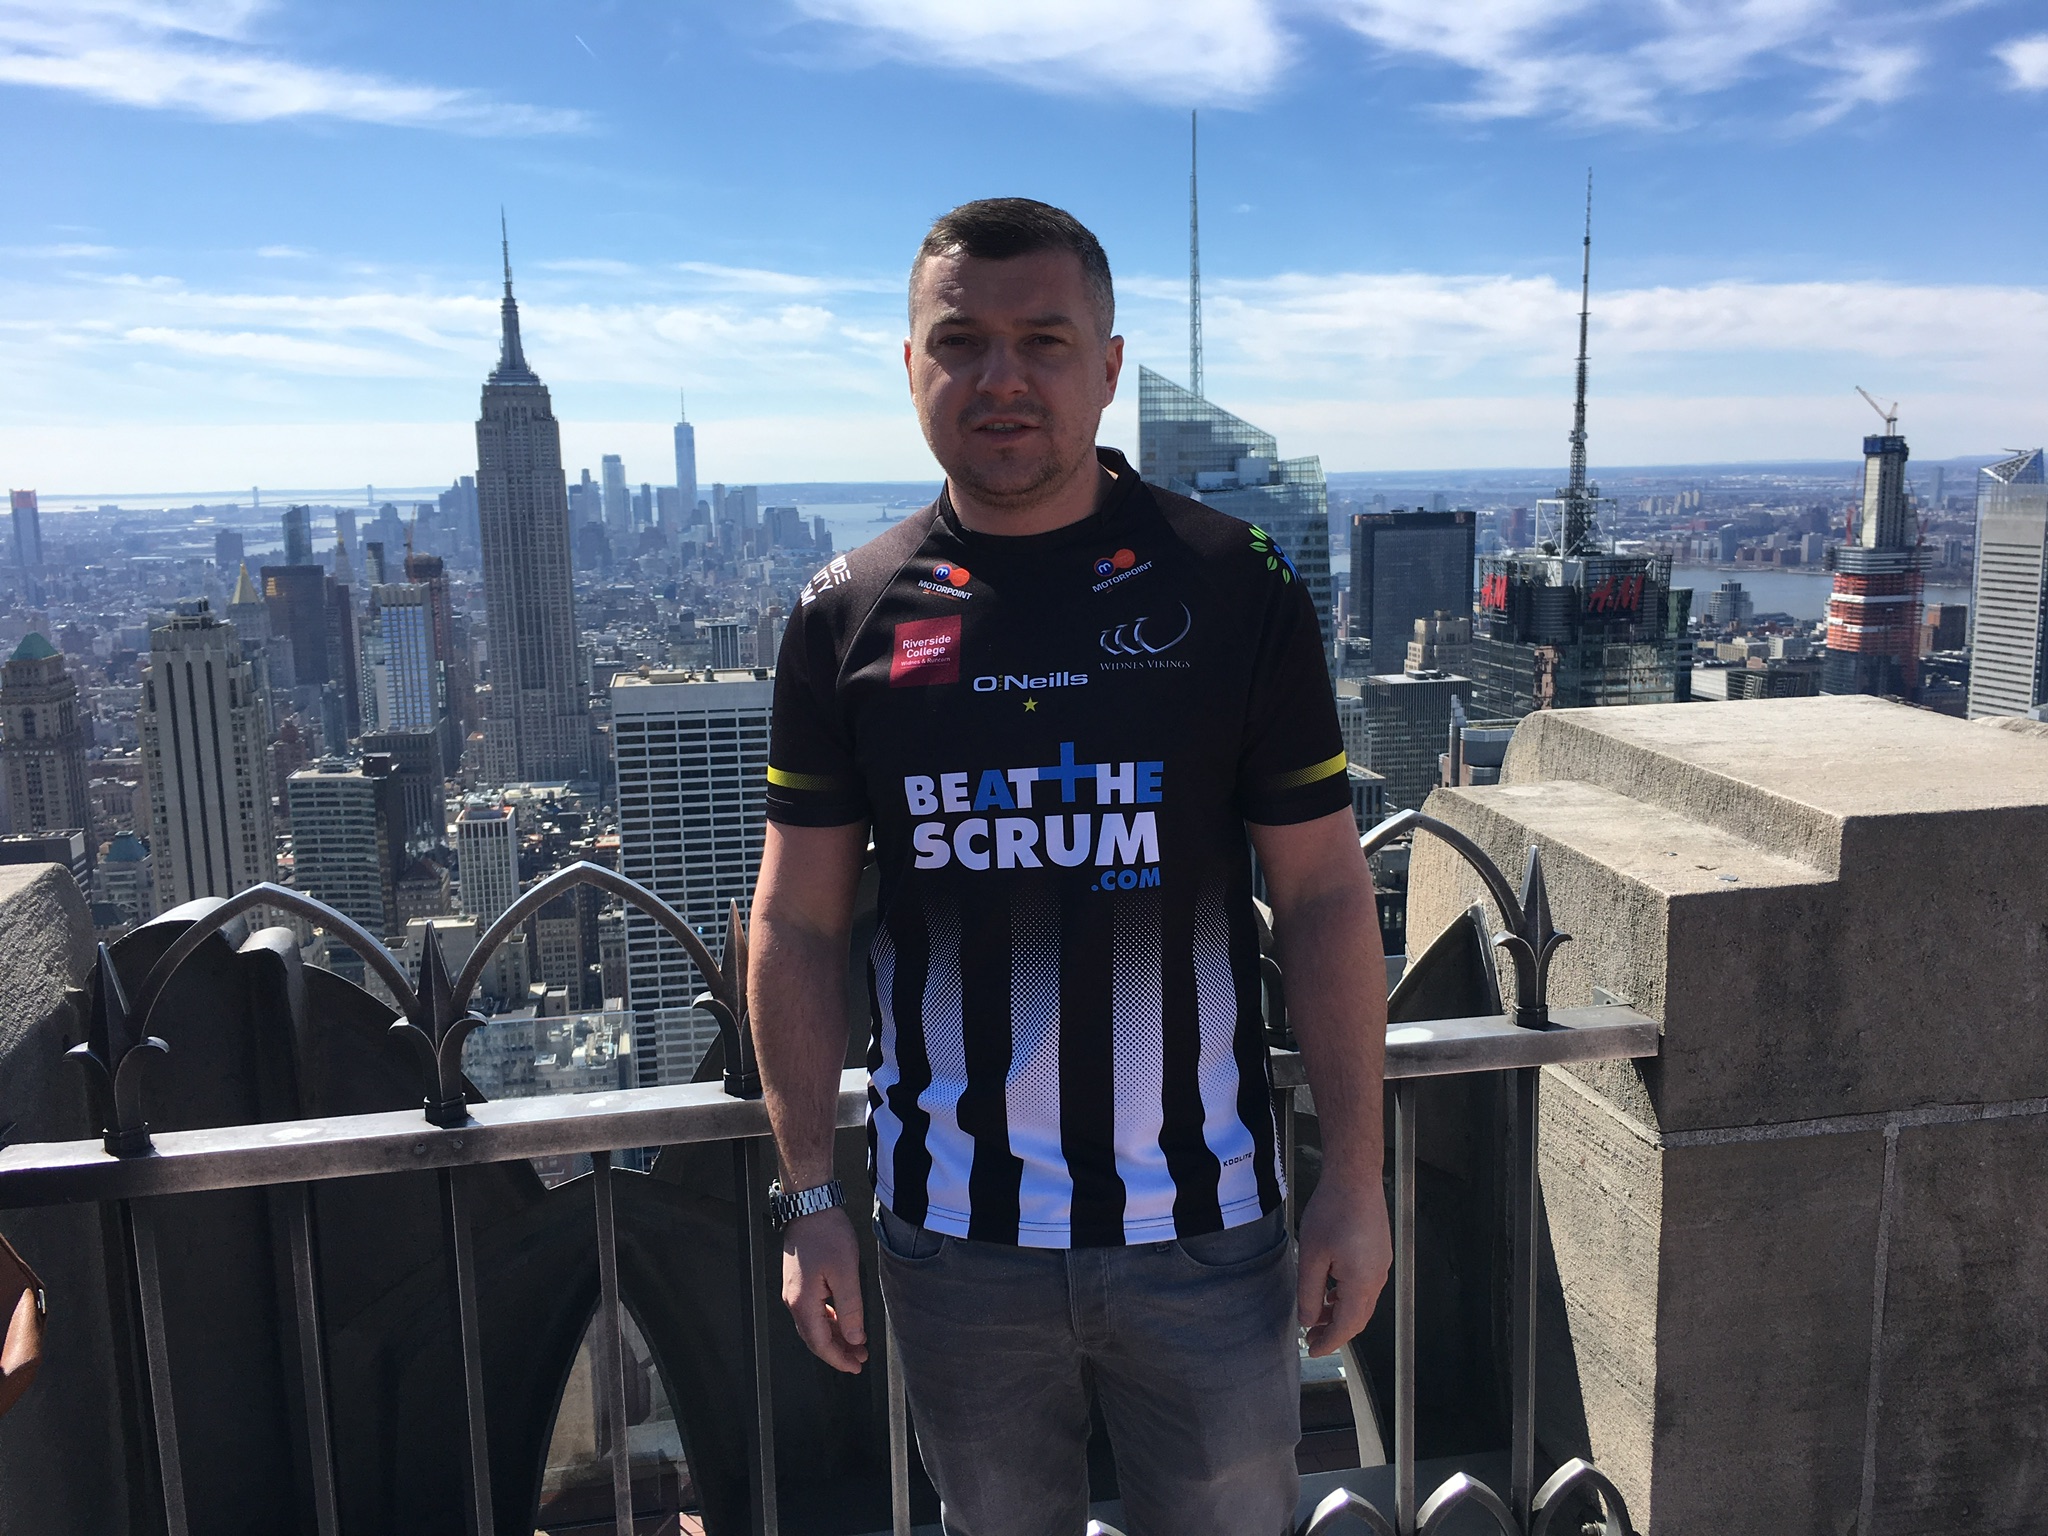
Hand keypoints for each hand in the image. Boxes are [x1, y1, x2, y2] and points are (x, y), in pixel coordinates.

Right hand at [781, 1205, 868, 1372]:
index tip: (856, 1367)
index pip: (820, 1343)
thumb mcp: (846, 1273)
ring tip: (856, 1343)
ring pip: (813, 1325)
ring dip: (834, 1336)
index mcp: (802, 1302)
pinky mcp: (798, 1282)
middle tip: (860, 1359)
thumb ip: (851, 1309)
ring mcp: (793, 1291)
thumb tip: (854, 1339)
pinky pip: (812, 1311)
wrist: (810, 1206)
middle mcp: (793, 1300)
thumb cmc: (827, 1234)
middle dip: (838, 1351)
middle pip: (814, 1338)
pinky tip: (842, 1321)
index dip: (839, 1358)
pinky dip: (828, 1320)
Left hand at [1295, 1175, 1391, 1357]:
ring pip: (1362, 1302)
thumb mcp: (1311, 1255)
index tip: (1313, 1351)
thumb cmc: (1331, 1211)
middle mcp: (1377, 1278)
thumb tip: (1308, 1320)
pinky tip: (1331, 1292)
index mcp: (1362, 1283)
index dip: (1330, 1342)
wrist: (1355, 1178)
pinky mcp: (1379, 1253)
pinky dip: (1348, 1296)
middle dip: (1335, 1331)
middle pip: (1358, 1317)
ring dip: (1340, 1313)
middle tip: (1311, 1338)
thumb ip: (1309, 1293)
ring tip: (1316, 1316)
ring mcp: (1381, 1265)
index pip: (1347, 1326)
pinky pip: (1365, 1285)